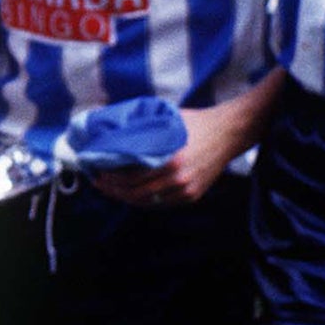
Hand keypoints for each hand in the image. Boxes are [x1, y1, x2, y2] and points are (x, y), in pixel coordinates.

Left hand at [90, 103, 245, 208]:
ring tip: (111, 189)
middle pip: (136, 194)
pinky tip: (131, 192)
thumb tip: (112, 134)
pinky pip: (162, 204)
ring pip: (148, 202)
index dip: (111, 179)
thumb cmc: (194, 123)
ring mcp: (187, 190)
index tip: (97, 172)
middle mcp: (179, 180)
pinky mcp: (193, 196)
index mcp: (171, 160)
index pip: (131, 178)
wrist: (227, 133)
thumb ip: (142, 131)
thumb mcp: (166, 121)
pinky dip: (144, 200)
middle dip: (114, 190)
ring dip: (126, 198)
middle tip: (99, 183)